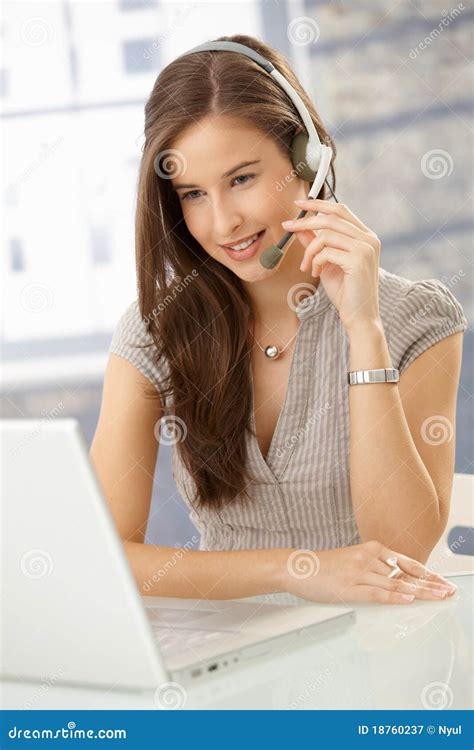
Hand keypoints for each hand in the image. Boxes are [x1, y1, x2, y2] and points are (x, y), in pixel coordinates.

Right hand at [279, 540, 457, 604]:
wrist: (298, 567)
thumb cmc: (324, 567)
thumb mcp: (354, 561)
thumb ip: (375, 569)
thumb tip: (397, 583)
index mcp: (371, 549)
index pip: (407, 562)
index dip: (427, 574)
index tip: (442, 582)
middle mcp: (368, 557)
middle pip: (405, 574)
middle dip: (430, 584)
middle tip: (448, 591)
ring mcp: (359, 571)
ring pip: (395, 583)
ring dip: (419, 592)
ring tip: (437, 597)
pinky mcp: (349, 586)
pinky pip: (376, 592)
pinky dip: (393, 596)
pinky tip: (407, 598)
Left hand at [281, 198, 380, 332]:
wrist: (360, 317)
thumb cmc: (346, 292)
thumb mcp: (327, 263)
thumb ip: (316, 244)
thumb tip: (300, 227)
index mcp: (365, 236)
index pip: (340, 210)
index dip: (318, 204)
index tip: (299, 204)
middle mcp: (369, 239)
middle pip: (331, 218)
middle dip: (305, 221)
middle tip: (287, 227)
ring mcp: (365, 248)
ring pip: (326, 235)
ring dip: (309, 251)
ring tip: (306, 267)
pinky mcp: (358, 260)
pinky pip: (325, 252)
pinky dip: (314, 261)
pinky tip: (315, 274)